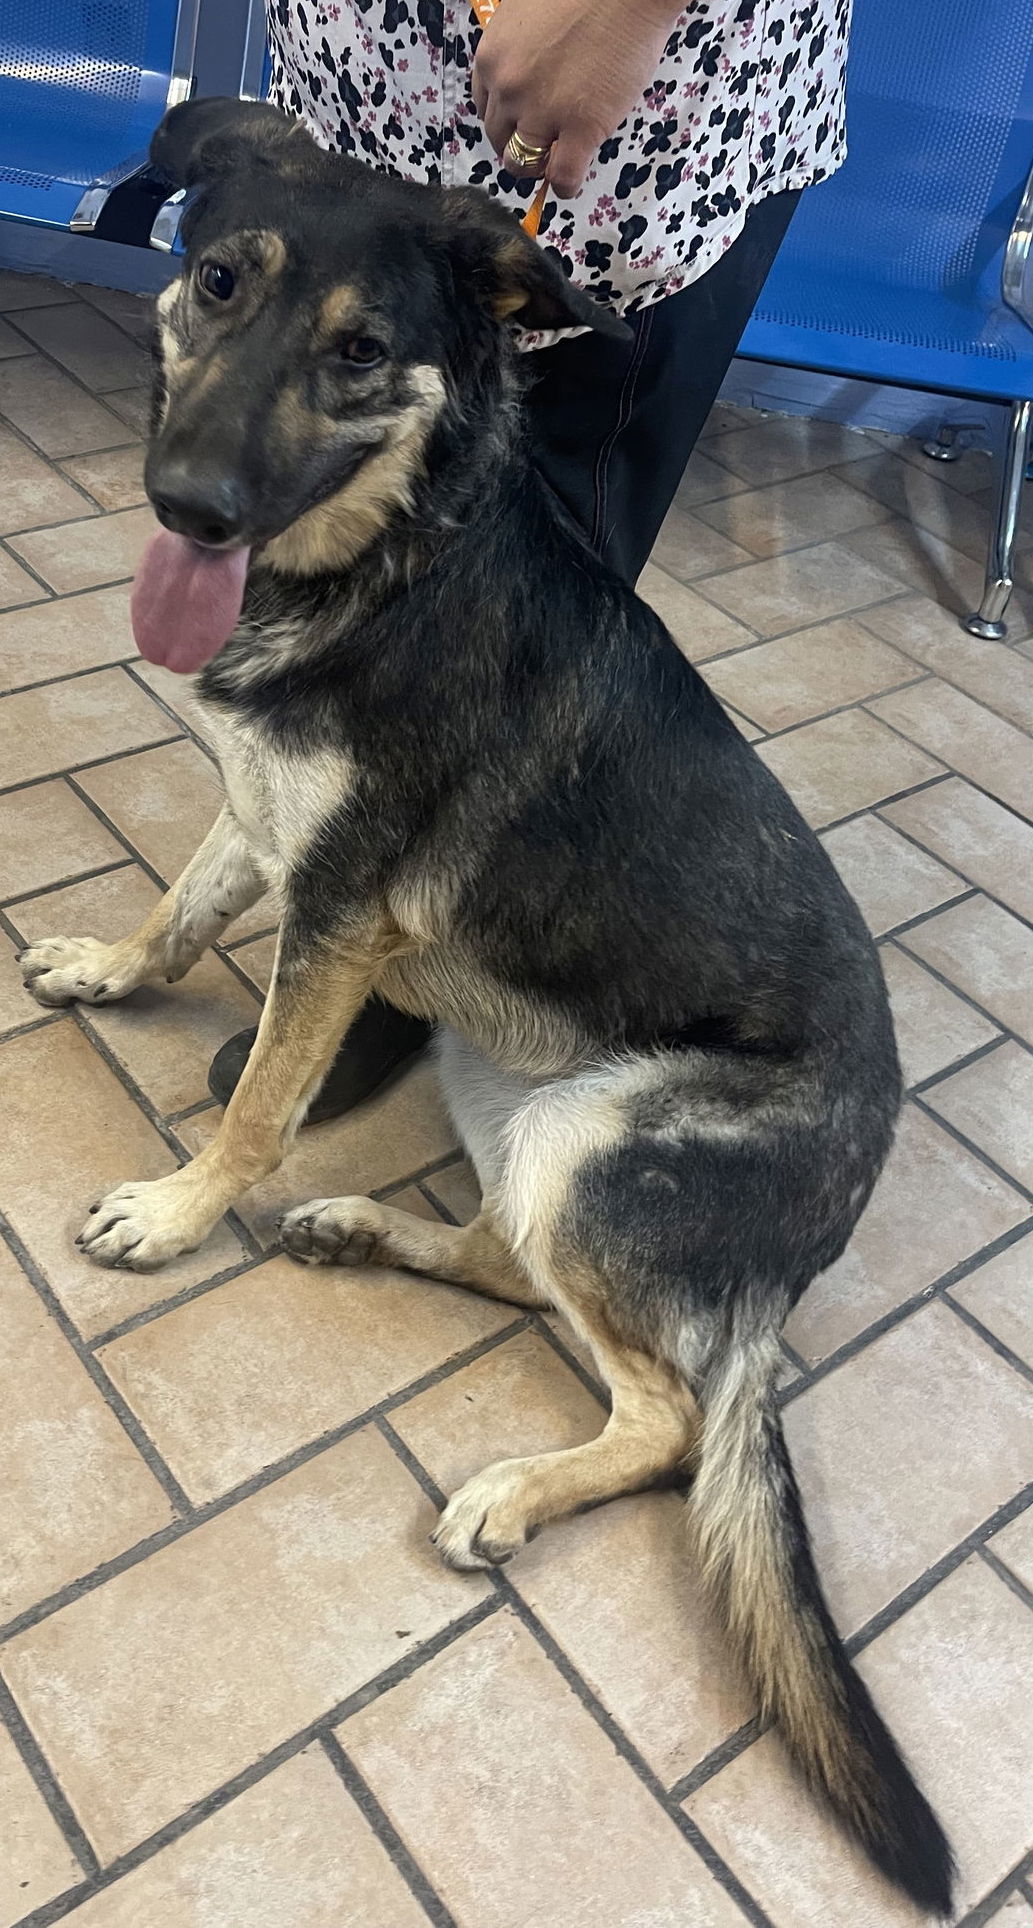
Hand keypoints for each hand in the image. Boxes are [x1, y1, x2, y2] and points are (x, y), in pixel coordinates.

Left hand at [472, 0, 678, 200]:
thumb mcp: (528, 14)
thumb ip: (520, 50)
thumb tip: (530, 78)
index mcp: (492, 57)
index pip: (485, 107)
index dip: (505, 119)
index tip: (519, 123)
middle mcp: (509, 88)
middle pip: (500, 138)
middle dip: (518, 144)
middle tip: (541, 144)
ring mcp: (542, 112)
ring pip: (522, 163)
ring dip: (538, 167)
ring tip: (556, 160)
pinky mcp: (580, 129)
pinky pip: (562, 176)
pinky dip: (565, 185)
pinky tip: (572, 181)